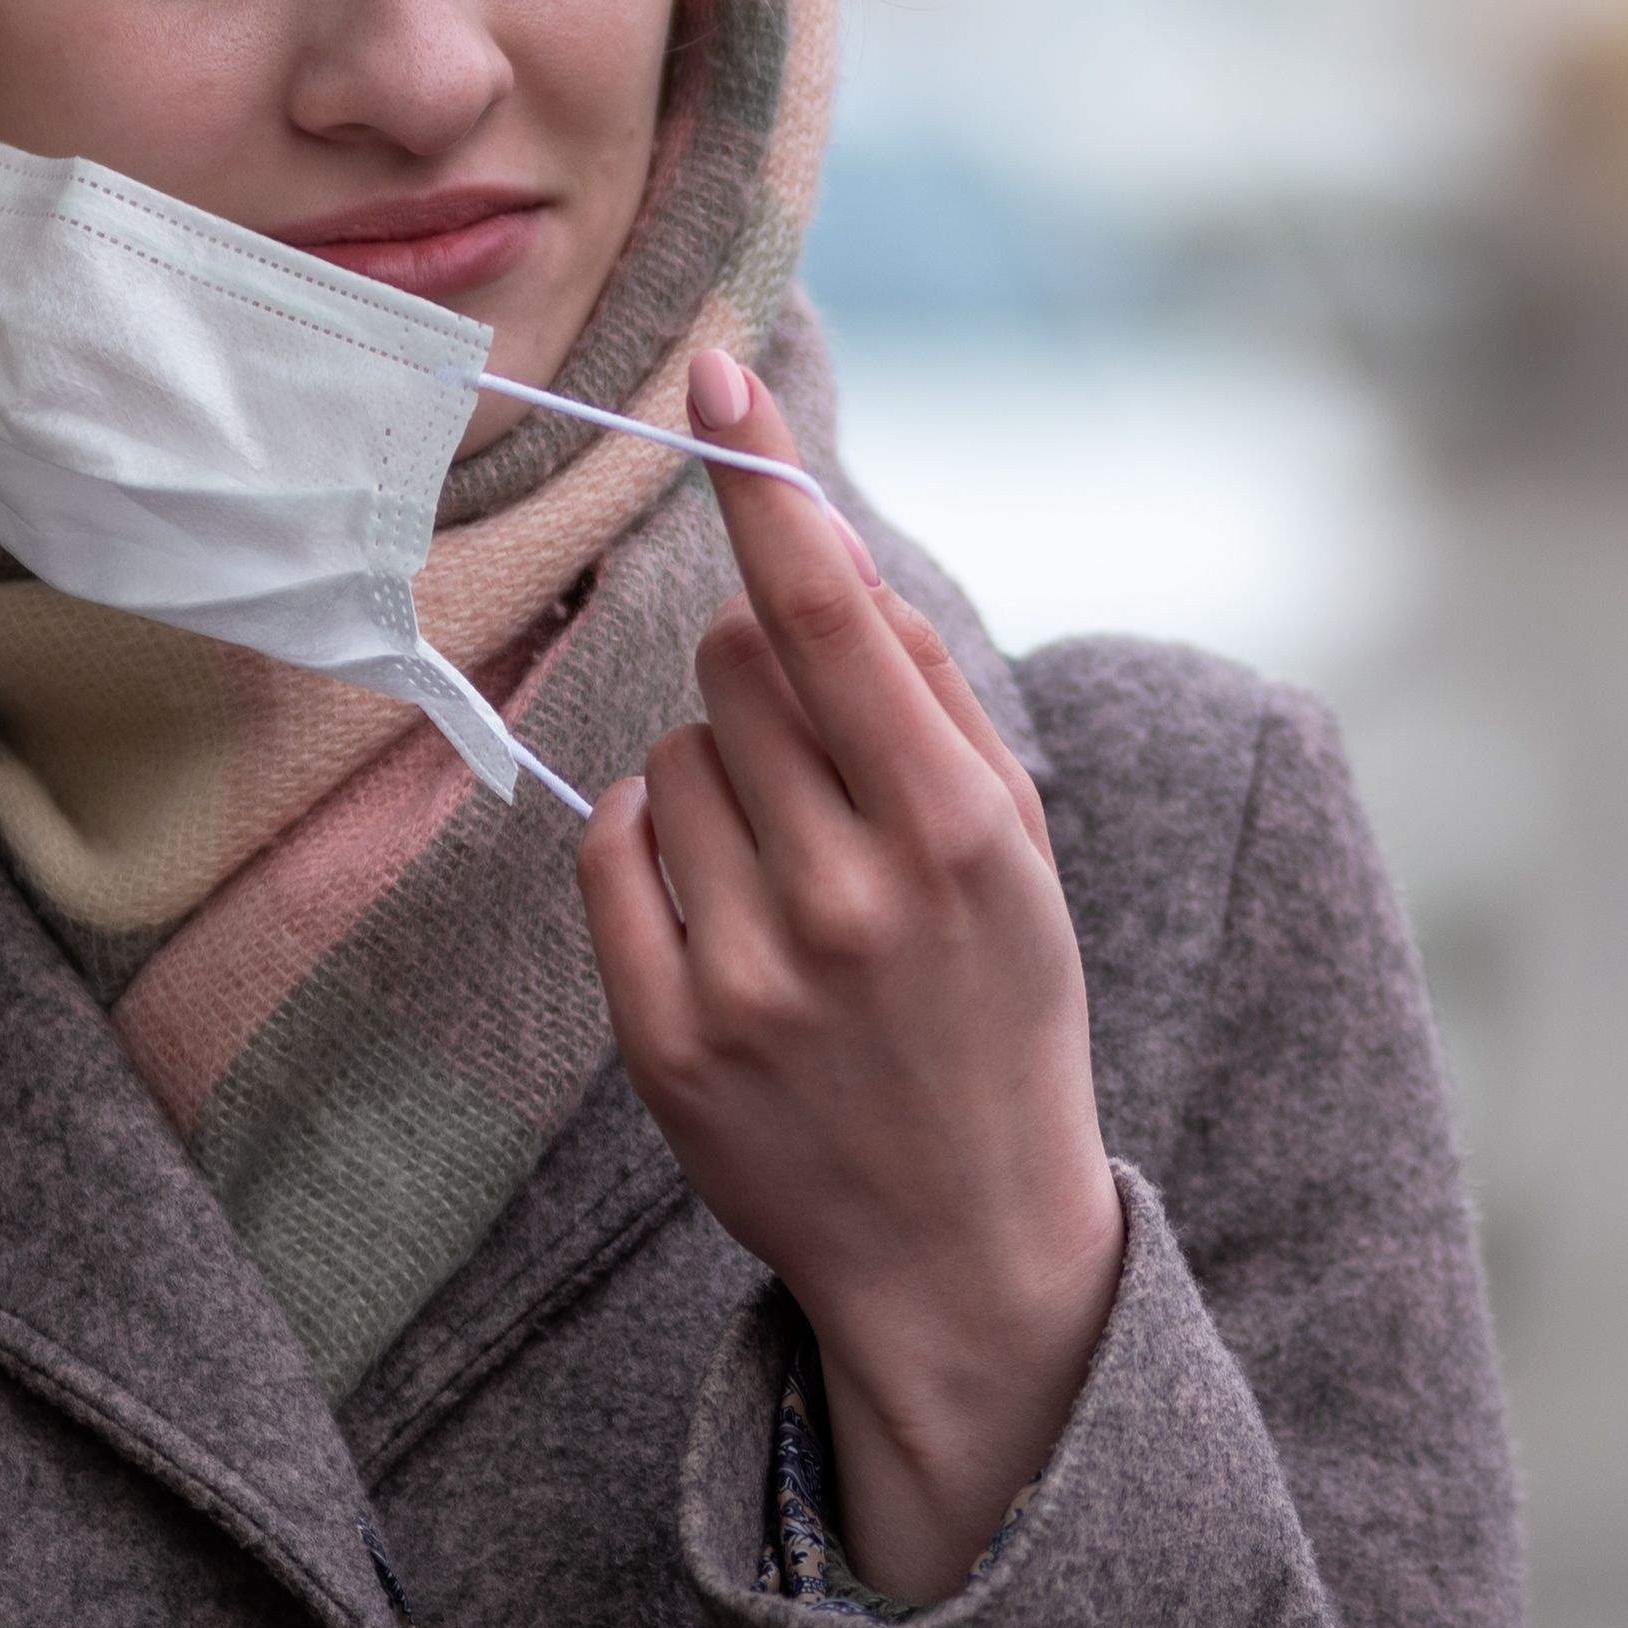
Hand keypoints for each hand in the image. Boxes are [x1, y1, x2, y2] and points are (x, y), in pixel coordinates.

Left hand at [577, 348, 1123, 1605]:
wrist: (970, 1249)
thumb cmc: (997, 1009)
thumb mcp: (1017, 848)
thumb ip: (927, 693)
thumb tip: (822, 547)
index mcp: (960, 828)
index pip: (836, 612)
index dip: (769, 484)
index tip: (714, 377)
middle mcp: (854, 892)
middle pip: (738, 667)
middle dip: (770, 689)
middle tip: (829, 787)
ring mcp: (753, 971)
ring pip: (671, 755)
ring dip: (718, 783)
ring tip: (795, 882)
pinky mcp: (667, 1040)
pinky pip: (610, 849)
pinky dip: (647, 848)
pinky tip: (721, 914)